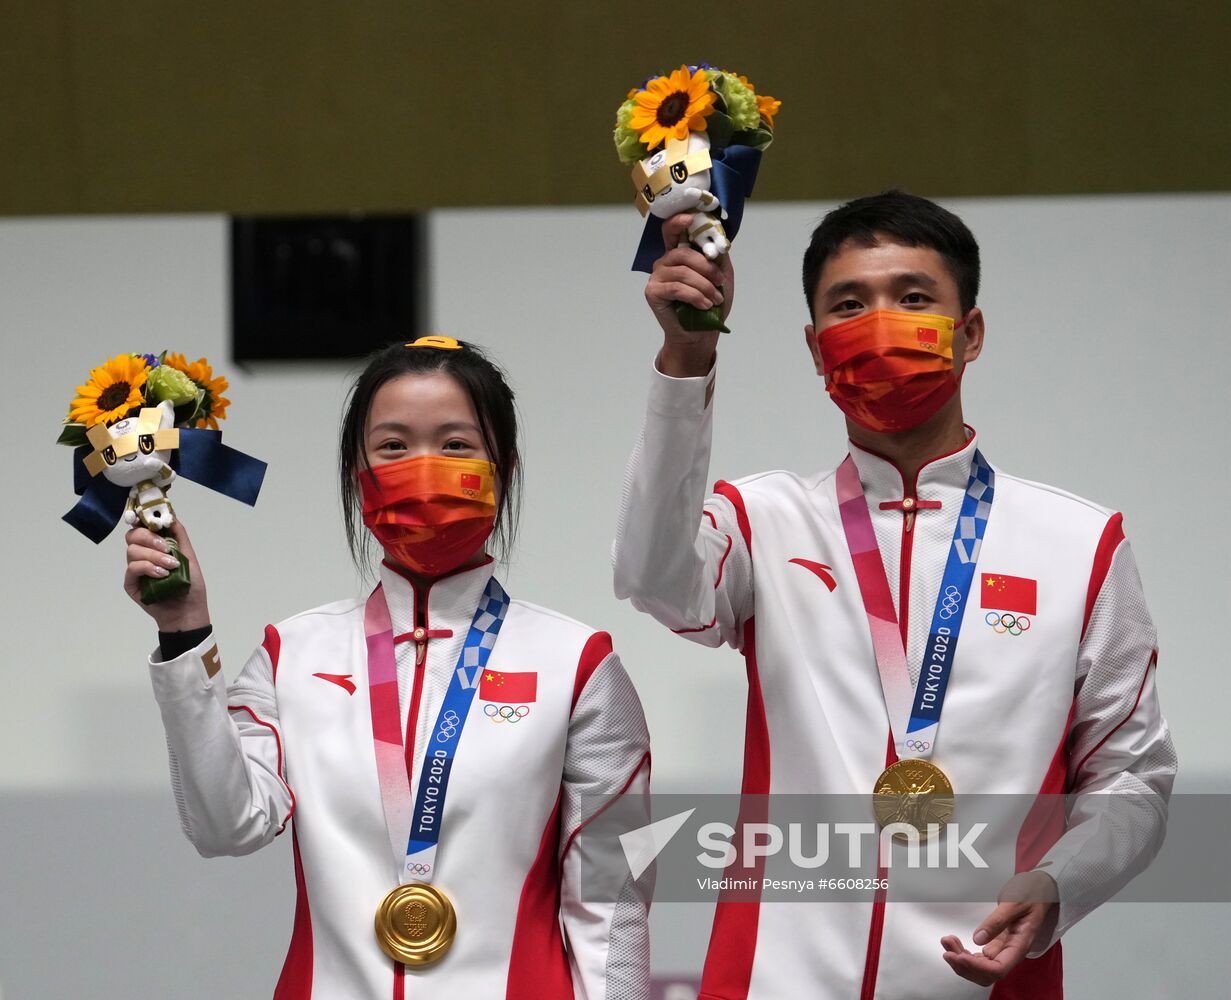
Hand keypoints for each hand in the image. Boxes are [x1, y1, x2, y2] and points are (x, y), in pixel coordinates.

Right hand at [124, 519, 209, 631]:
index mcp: (155, 546)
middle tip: (166, 547)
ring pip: (132, 550)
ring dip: (153, 555)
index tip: (149, 517)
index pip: (142, 527)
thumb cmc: (190, 584)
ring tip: (170, 566)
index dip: (142, 519)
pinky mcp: (130, 583)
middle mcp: (143, 555)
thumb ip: (179, 535)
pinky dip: (148, 567)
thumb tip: (170, 515)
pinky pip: (132, 568)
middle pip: (133, 535)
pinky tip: (162, 574)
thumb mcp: (189, 556)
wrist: (188, 611)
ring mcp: (135, 569)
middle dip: (149, 537)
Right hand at [646, 213, 734, 376]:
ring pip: (682, 271)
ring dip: (704, 285)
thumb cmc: (709, 305)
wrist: (700, 334)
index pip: (672, 231)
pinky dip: (695, 296)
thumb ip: (717, 256)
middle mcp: (665, 262)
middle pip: (683, 253)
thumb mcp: (720, 276)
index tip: (691, 218)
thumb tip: (717, 239)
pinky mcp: (653, 292)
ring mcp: (657, 276)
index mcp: (679, 254)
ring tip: (715, 299)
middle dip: (706, 267)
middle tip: (720, 283)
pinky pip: (676, 288)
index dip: (679, 221)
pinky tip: (705, 305)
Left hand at [940, 870, 1059, 985]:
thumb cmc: (1032, 895)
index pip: (997, 969)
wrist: (1040, 890)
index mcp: (1019, 945)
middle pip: (986, 973)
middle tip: (947, 949)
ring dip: (961, 960)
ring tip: (947, 942)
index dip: (976, 968)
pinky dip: (964, 953)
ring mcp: (1003, 950)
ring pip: (980, 967)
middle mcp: (1011, 952)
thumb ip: (997, 921)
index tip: (958, 957)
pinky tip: (954, 944)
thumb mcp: (1014, 903)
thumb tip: (977, 940)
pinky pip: (978, 957)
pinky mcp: (996, 944)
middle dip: (964, 966)